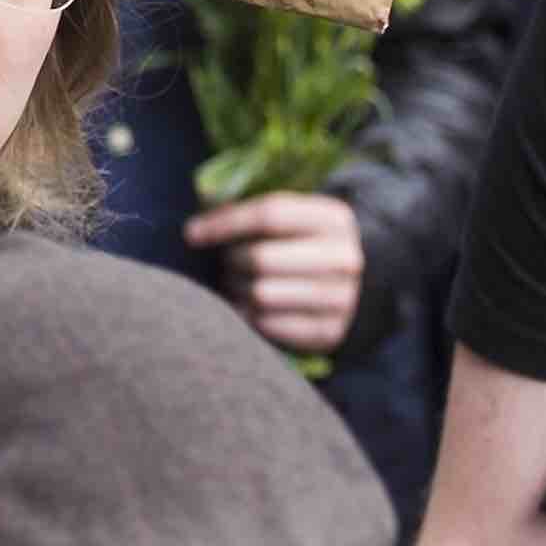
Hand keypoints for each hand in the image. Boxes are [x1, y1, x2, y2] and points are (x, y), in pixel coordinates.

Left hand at [183, 190, 363, 354]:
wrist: (354, 288)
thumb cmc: (303, 245)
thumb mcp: (293, 219)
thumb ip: (252, 212)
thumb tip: (197, 226)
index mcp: (333, 219)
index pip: (270, 214)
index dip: (224, 223)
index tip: (191, 234)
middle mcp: (344, 257)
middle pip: (261, 258)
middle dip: (231, 260)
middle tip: (226, 263)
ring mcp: (342, 298)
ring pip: (262, 294)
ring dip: (237, 289)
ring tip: (237, 283)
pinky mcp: (329, 332)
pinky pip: (268, 325)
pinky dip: (248, 316)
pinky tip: (247, 306)